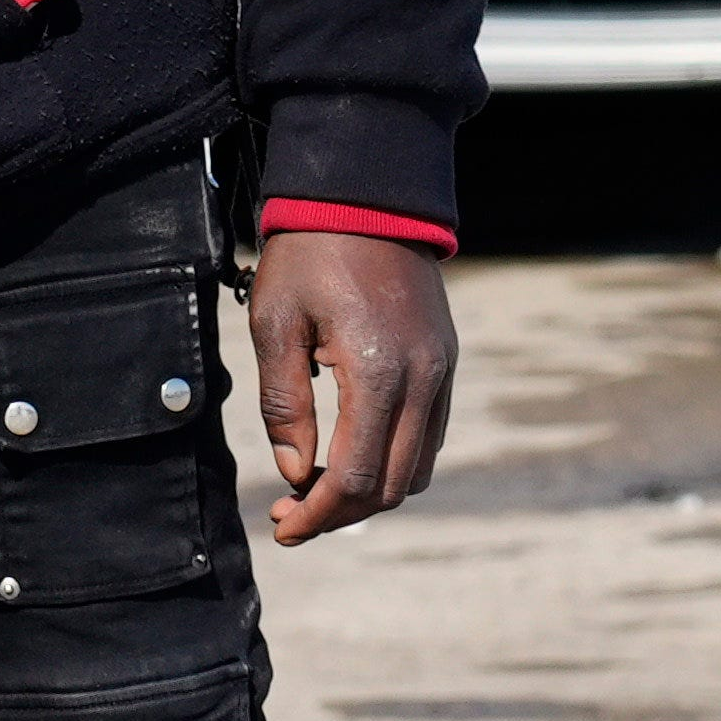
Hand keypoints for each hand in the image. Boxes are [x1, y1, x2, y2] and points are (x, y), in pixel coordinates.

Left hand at [246, 233, 457, 545]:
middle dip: (341, 513)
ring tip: (317, 488)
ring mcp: (442, 371)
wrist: (366, 194)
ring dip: (370, 491)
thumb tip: (295, 472)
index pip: (355, 478)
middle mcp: (423, 379)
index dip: (317, 514)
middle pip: (392, 485)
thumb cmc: (310, 253)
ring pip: (417, 467)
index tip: (282, 526)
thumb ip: (284, 405)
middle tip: (291, 515)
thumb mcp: (275, 323)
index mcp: (377, 372)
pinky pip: (429, 435)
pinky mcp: (446, 361)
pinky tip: (351, 453)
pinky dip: (394, 460)